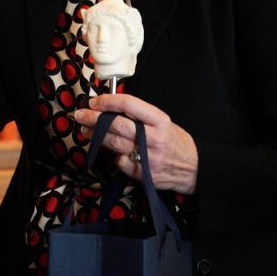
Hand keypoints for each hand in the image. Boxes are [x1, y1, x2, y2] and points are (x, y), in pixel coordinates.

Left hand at [73, 93, 198, 193]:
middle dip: (94, 118)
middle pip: (117, 125)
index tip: (94, 101)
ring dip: (96, 137)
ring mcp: (149, 157)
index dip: (108, 101)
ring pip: (115, 144)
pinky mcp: (145, 175)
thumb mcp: (163, 122)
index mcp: (160, 120)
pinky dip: (114, 156)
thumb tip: (110, 108)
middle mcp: (155, 138)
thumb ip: (140, 116)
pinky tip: (113, 152)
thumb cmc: (175, 142)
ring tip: (86, 131)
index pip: (129, 104)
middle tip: (80, 115)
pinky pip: (121, 163)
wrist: (196, 169)